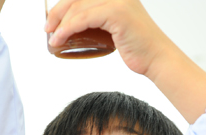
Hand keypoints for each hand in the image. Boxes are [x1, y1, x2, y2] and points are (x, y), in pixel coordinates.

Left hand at [45, 0, 173, 76]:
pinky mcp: (117, 12)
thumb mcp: (115, 28)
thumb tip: (76, 25)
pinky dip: (68, 29)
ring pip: (78, 8)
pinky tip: (60, 39)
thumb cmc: (138, 47)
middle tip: (48, 29)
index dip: (63, 5)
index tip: (52, 20)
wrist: (157, 59)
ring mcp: (118, 0)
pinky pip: (84, 18)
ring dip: (60, 24)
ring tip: (53, 38)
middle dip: (58, 12)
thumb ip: (99, 20)